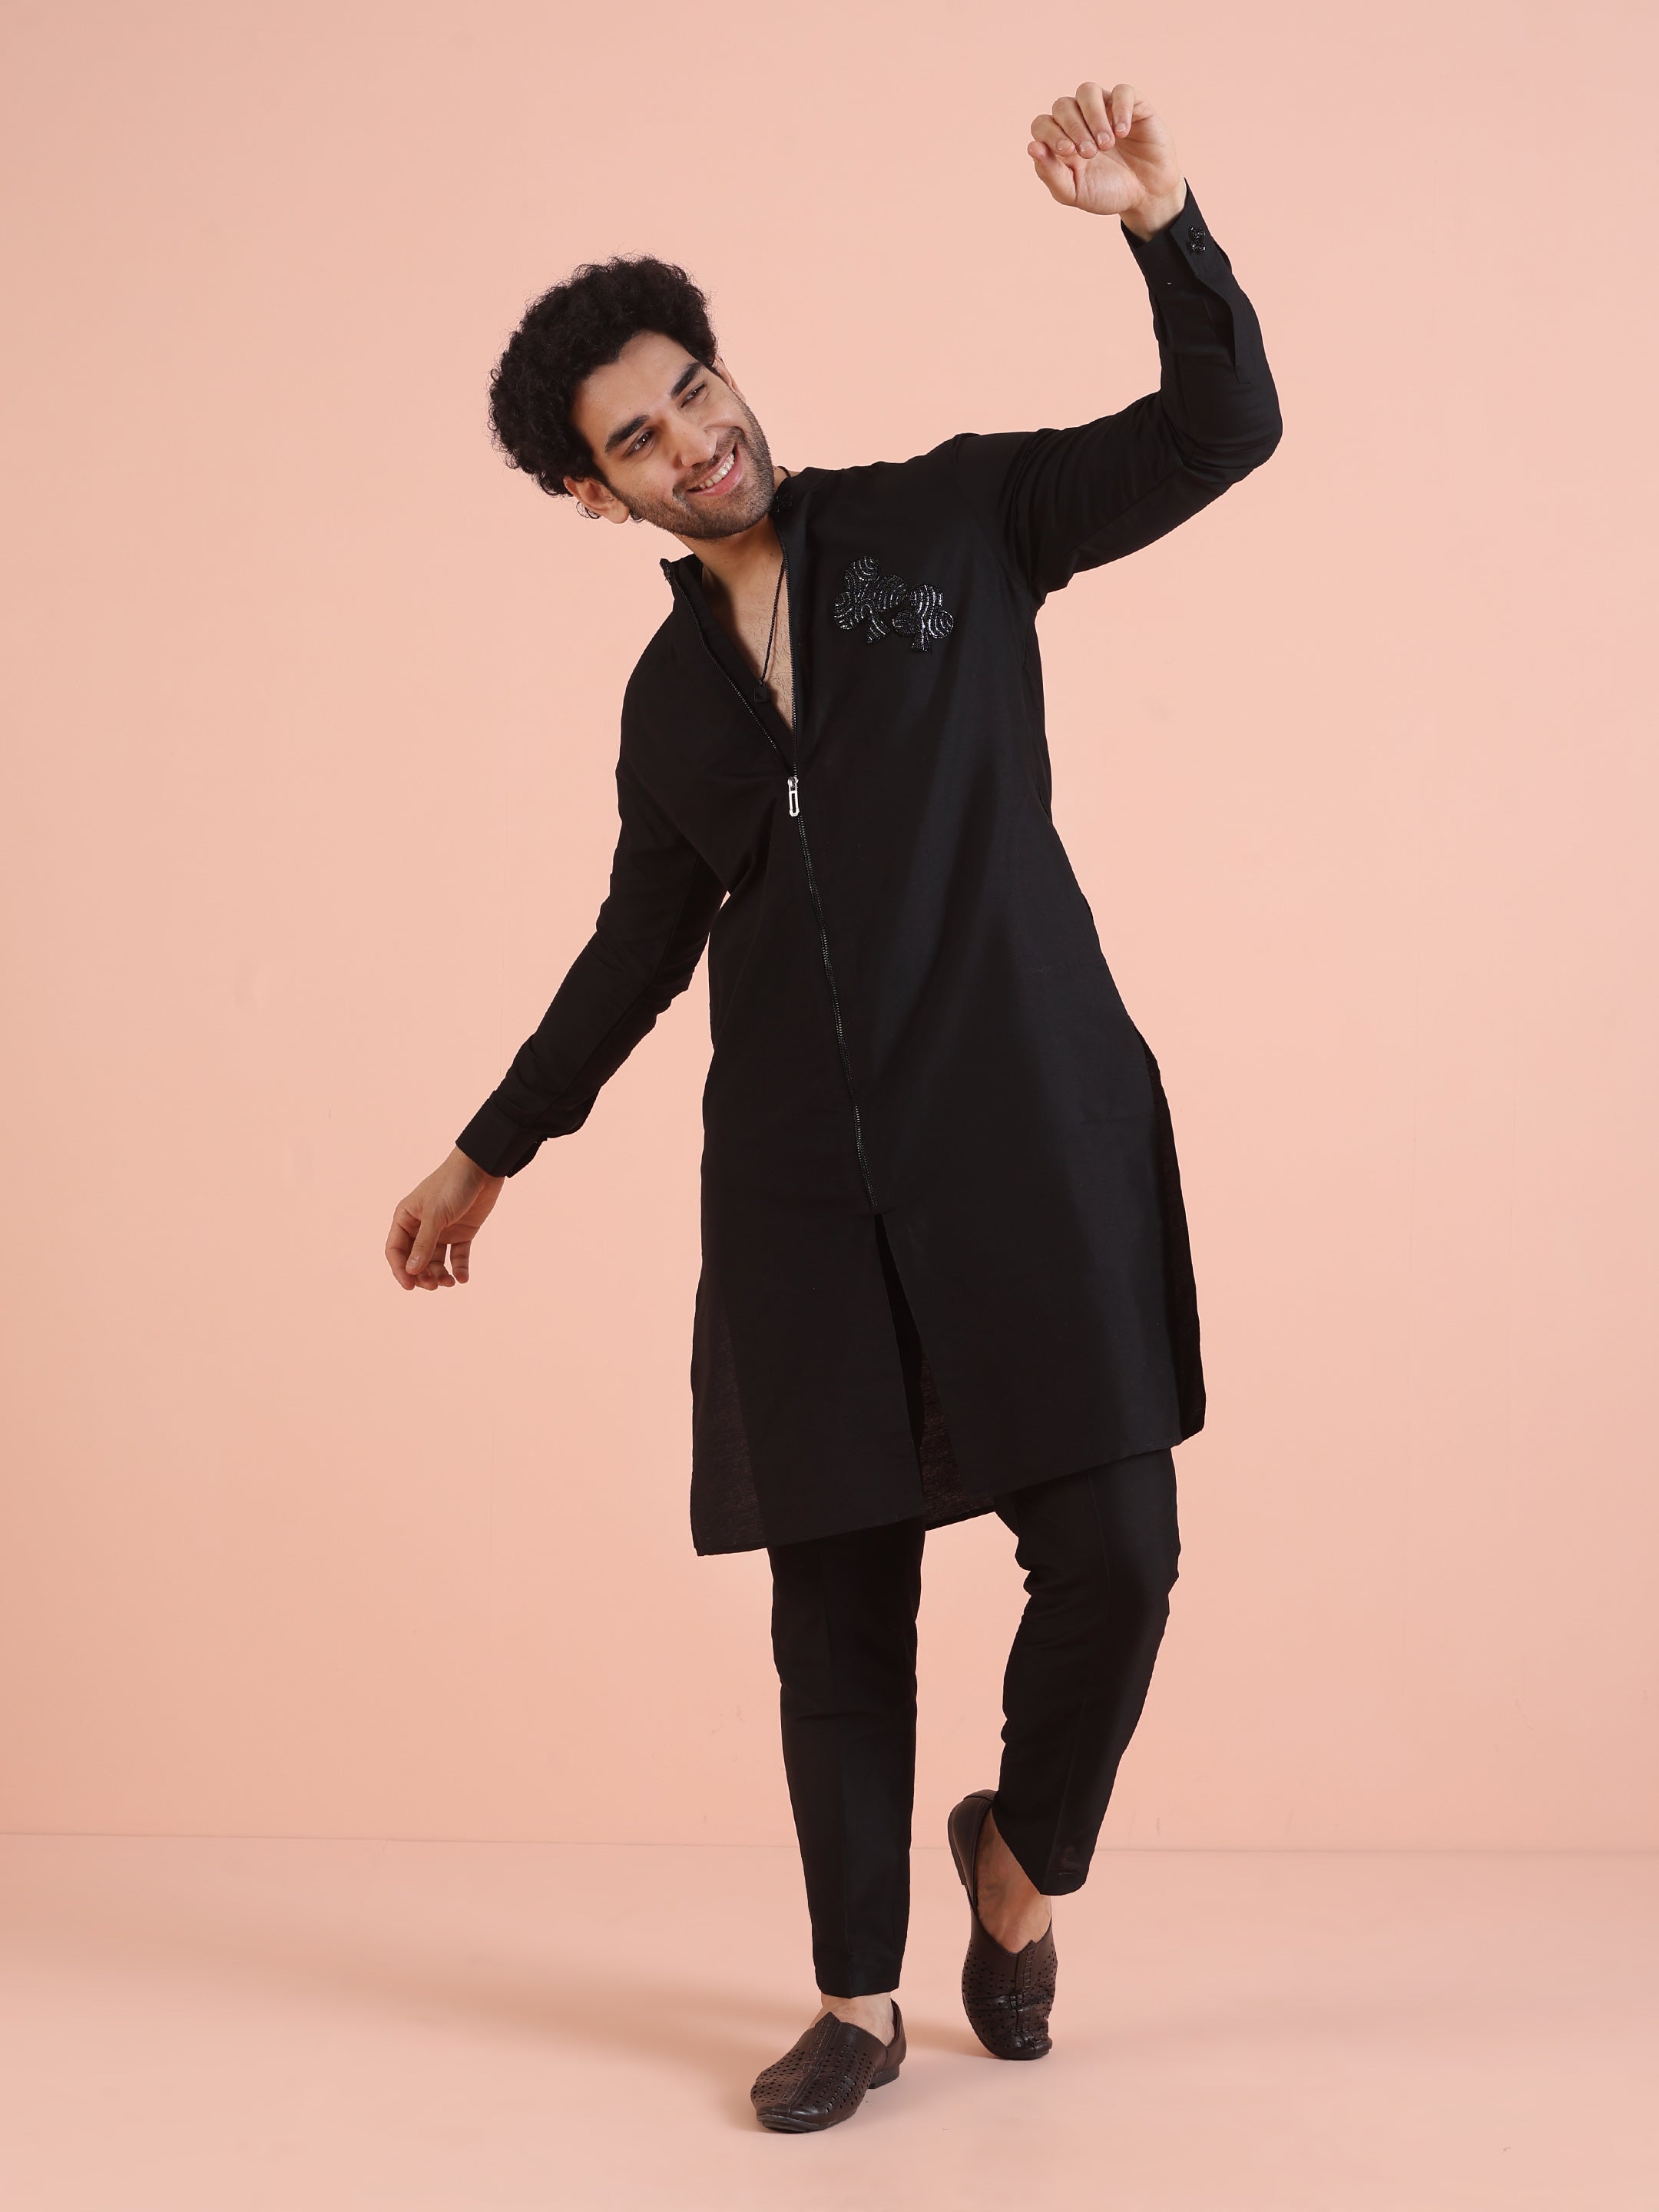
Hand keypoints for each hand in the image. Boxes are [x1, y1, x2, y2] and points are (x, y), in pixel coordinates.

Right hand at [385, 1147, 504, 1290]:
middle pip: (415, 1260)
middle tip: (434, 1286)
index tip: (410, 1286)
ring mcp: (442, 1230)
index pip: (396, 1250)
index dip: (400, 1269)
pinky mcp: (462, 1232)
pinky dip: (459, 1268)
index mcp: (406, 1218)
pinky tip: (463, 1278)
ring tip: (450, 1283)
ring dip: (440, 1275)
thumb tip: (411, 1271)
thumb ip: (424, 1243)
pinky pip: (457, 1256)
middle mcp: (421, 1226)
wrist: (482, 1168)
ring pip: (435, 1261)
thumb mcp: (435, 1215)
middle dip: (422, 1275)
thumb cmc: (452, 1185)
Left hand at [1026, 81, 1185, 236]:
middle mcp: (1080, 119)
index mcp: (1061, 139)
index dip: (1050, 133)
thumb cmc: (1107, 193)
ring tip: (1106, 144)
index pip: (1042, 123)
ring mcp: (1105, 108)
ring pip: (1087, 91)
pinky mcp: (1132, 104)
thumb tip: (1032, 146)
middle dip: (1073, 128)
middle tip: (1090, 154)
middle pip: (1062, 105)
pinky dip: (1119, 109)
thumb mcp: (1075, 193)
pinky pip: (1121, 91)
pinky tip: (1123, 132)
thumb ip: (1051, 174)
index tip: (1068, 152)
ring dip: (1093, 116)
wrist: (1145, 195)